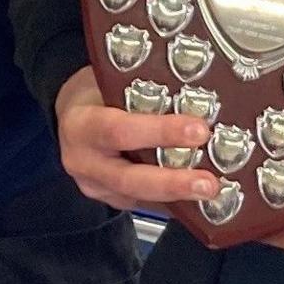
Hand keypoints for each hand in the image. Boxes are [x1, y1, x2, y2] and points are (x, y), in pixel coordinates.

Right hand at [53, 69, 222, 213]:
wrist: (71, 116)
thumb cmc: (95, 92)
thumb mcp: (110, 79)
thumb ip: (145, 88)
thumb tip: (197, 92)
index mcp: (81, 125)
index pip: (120, 131)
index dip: (160, 133)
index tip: (198, 130)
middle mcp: (84, 161)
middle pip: (129, 178)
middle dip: (173, 182)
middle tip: (208, 182)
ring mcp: (96, 185)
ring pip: (139, 197)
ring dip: (179, 197)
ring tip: (212, 191)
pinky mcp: (110, 199)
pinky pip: (144, 204)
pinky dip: (174, 202)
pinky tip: (200, 200)